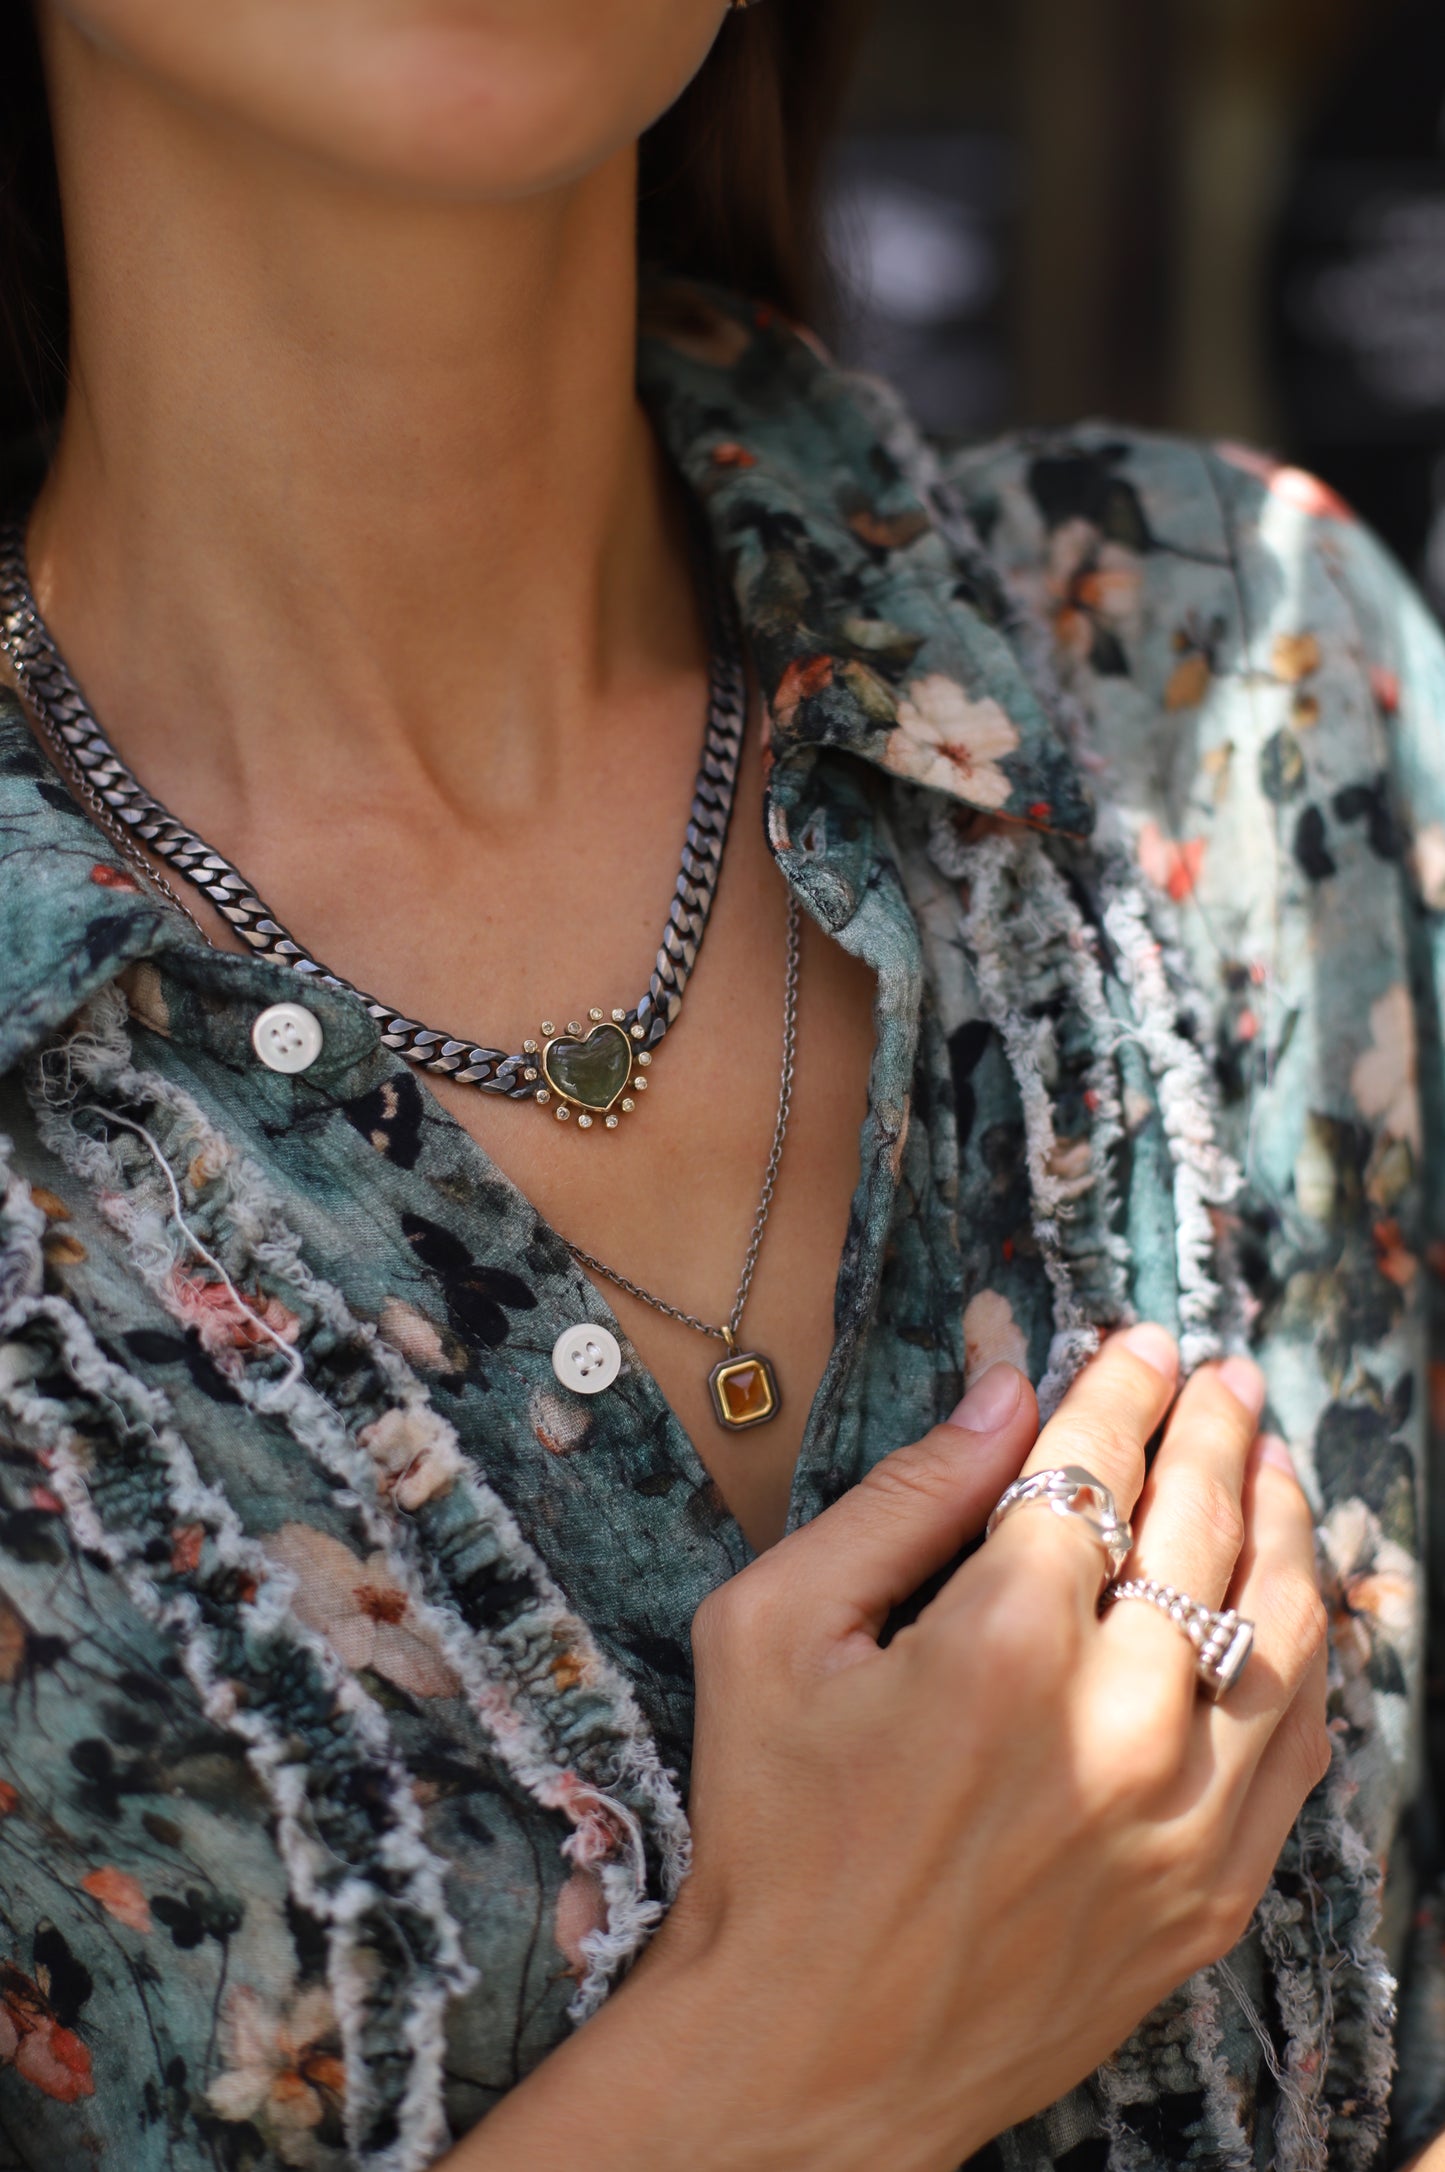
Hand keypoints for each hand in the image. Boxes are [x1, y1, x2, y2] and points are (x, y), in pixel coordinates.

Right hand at [648, 1328, 1325, 2171]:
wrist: (809, 2055)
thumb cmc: (772, 1834)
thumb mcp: (773, 1634)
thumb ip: (899, 1499)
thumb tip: (1003, 1390)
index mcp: (999, 1646)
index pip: (1094, 1471)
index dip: (1121, 1390)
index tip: (1142, 1340)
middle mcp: (1114, 1726)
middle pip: (1200, 1529)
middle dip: (1215, 1430)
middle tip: (1223, 1375)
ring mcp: (1180, 1822)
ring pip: (1278, 1633)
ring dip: (1282, 1525)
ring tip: (1273, 1460)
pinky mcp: (1210, 1899)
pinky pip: (1299, 1752)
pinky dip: (1305, 1658)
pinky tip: (1290, 1605)